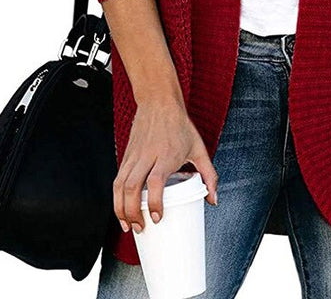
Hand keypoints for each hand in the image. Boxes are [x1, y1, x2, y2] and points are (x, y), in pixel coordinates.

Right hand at [113, 95, 218, 233]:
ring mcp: (134, 155)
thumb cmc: (179, 125)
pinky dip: (116, 197)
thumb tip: (213, 199)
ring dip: (120, 208)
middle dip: (132, 212)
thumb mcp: (198, 148)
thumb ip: (208, 174)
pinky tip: (122, 209)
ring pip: (120, 185)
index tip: (158, 218)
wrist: (159, 102)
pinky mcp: (126, 155)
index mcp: (167, 154)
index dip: (155, 202)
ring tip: (128, 225)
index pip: (155, 181)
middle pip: (132, 187)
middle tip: (140, 228)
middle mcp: (147, 155)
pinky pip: (117, 178)